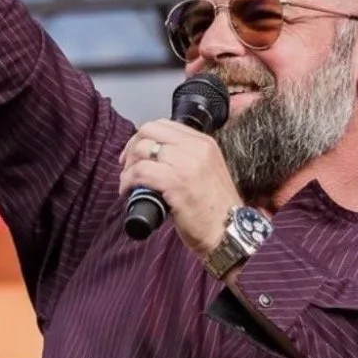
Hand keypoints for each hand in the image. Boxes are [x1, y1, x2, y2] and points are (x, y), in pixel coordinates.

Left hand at [118, 121, 243, 263]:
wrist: (230, 232)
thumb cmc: (217, 209)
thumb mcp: (208, 171)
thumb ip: (188, 159)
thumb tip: (157, 158)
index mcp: (204, 142)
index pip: (164, 125)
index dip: (144, 137)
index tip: (137, 154)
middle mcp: (196, 148)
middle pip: (149, 131)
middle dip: (132, 147)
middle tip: (127, 166)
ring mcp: (186, 164)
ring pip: (142, 150)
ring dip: (128, 166)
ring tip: (128, 182)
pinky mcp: (175, 183)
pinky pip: (140, 172)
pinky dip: (128, 181)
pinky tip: (127, 191)